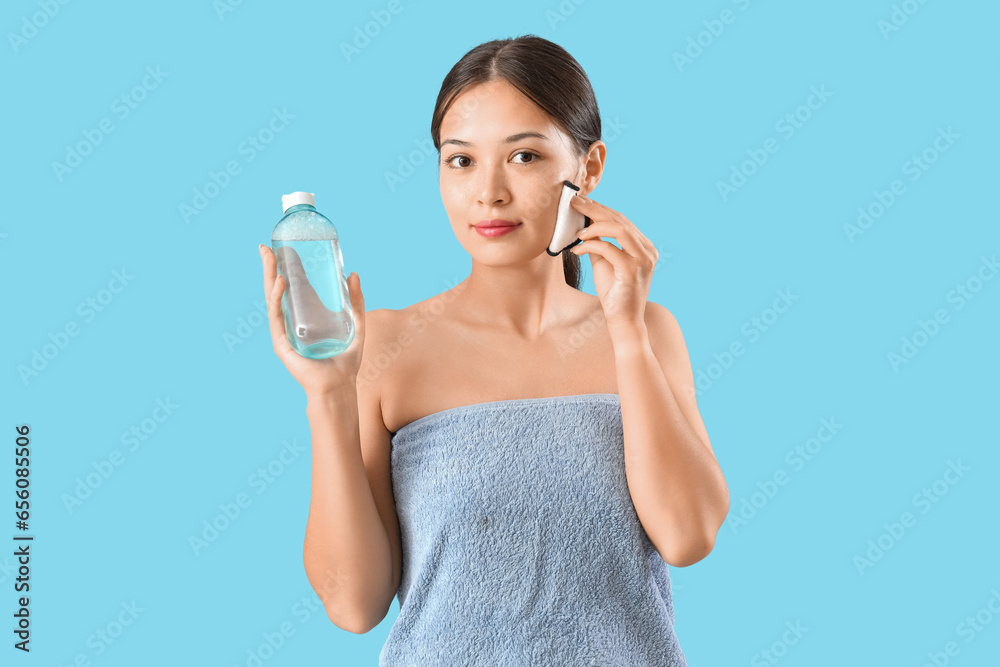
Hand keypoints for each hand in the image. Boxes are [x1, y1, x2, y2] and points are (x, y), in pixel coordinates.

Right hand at [259, 244, 365, 396]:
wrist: (339, 387)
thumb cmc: (346, 361)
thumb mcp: (356, 325)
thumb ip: (356, 302)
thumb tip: (354, 273)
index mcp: (304, 318)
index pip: (291, 289)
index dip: (285, 269)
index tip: (281, 249)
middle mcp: (291, 323)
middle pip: (277, 290)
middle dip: (270, 268)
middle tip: (266, 247)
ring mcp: (285, 333)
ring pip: (272, 299)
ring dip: (269, 277)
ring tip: (269, 257)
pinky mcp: (282, 343)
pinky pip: (276, 317)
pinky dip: (277, 298)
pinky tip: (279, 282)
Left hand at [568, 194, 657, 330]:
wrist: (623, 321)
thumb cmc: (614, 292)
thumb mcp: (604, 263)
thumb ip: (598, 244)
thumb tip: (584, 225)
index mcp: (644, 247)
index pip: (622, 221)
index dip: (601, 209)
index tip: (582, 202)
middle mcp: (647, 251)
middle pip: (620, 221)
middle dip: (595, 209)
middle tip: (575, 203)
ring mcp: (643, 260)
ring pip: (619, 229)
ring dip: (594, 225)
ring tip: (576, 230)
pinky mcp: (632, 271)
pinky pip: (609, 249)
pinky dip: (591, 245)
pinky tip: (577, 249)